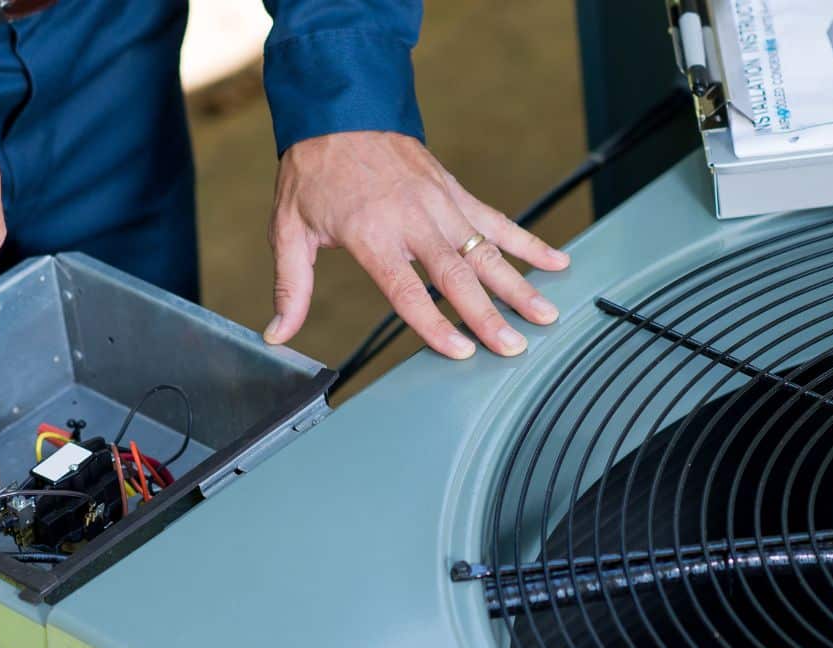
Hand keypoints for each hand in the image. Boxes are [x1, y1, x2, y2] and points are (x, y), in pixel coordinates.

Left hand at [262, 131, 570, 358]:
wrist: (339, 110)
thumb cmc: (313, 173)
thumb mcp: (289, 229)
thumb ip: (291, 287)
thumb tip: (277, 335)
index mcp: (371, 233)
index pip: (407, 290)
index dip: (434, 324)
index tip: (459, 352)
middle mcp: (412, 219)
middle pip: (457, 275)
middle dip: (489, 315)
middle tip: (514, 348)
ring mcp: (439, 203)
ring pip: (486, 251)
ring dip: (518, 285)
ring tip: (546, 316)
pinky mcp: (454, 192)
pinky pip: (497, 221)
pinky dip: (528, 243)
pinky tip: (555, 263)